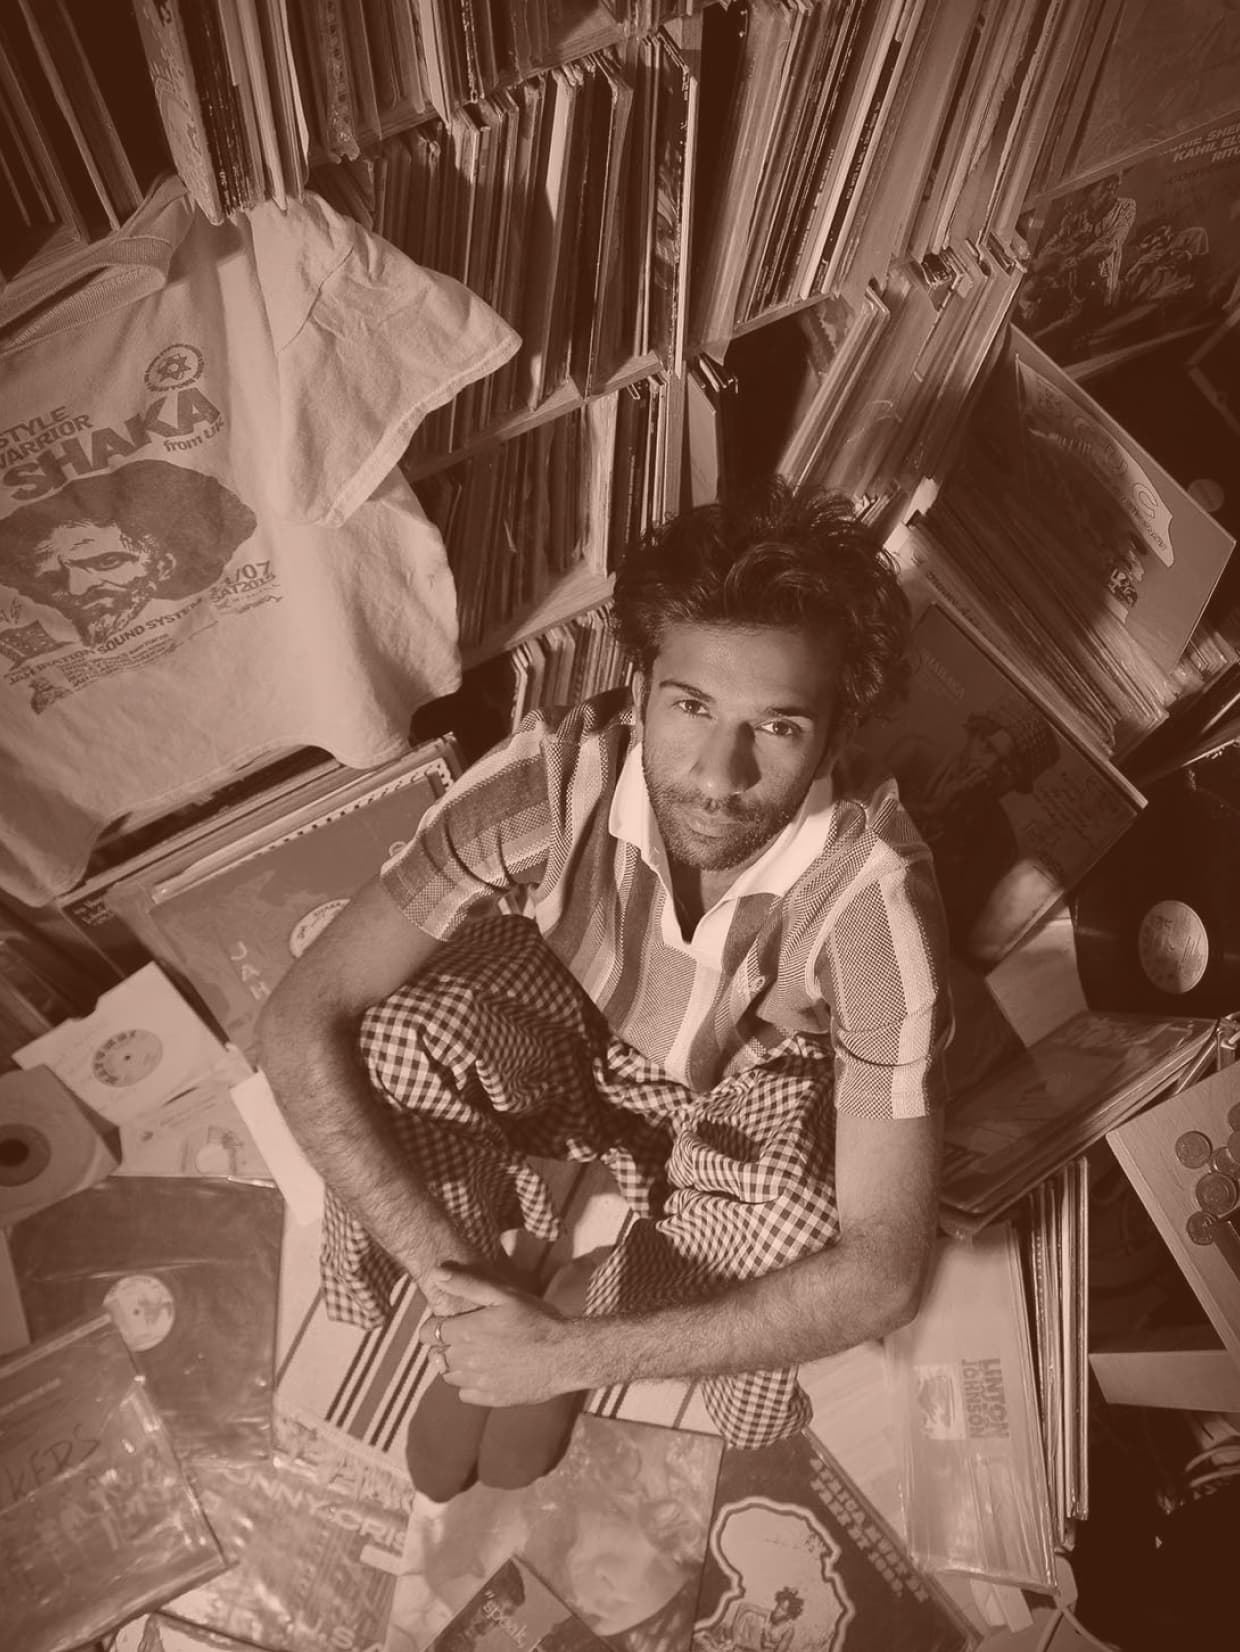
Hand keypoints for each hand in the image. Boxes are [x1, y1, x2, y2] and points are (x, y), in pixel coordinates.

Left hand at [418, 1265, 574, 1406]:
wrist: (565, 1355)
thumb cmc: (537, 1320)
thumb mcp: (504, 1294)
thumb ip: (467, 1284)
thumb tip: (436, 1274)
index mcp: (466, 1332)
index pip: (429, 1333)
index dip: (436, 1326)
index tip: (449, 1322)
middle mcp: (466, 1360)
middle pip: (437, 1355)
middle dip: (446, 1345)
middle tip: (466, 1336)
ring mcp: (478, 1382)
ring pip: (449, 1376)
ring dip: (456, 1365)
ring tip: (476, 1353)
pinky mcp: (491, 1398)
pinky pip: (465, 1393)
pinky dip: (469, 1383)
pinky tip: (487, 1371)